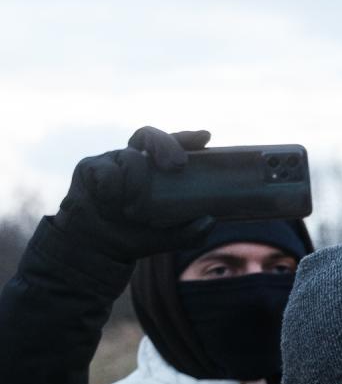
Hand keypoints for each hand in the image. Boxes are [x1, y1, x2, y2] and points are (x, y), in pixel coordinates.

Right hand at [52, 126, 214, 261]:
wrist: (97, 248)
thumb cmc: (133, 236)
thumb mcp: (166, 239)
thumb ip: (189, 233)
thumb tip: (209, 221)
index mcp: (155, 171)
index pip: (172, 146)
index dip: (186, 139)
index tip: (204, 138)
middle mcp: (134, 160)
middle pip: (150, 135)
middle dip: (166, 144)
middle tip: (177, 165)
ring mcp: (112, 161)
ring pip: (131, 157)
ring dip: (137, 185)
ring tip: (134, 210)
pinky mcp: (90, 167)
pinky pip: (107, 171)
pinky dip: (112, 190)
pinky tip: (110, 204)